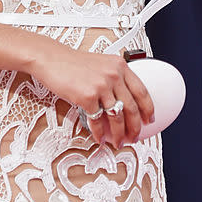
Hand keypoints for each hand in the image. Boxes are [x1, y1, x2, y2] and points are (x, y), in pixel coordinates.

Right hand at [31, 40, 154, 147]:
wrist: (52, 59)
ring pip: (117, 117)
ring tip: (118, 142)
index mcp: (120, 66)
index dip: (148, 108)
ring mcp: (101, 86)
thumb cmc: (72, 63)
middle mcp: (114, 75)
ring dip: (119, 134)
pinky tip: (100, 138)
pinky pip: (97, 120)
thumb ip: (114, 78)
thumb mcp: (101, 64)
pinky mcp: (87, 97)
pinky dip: (99, 133)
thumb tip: (122, 102)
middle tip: (134, 137)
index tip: (149, 119)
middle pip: (132, 107)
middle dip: (135, 127)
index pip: (141, 91)